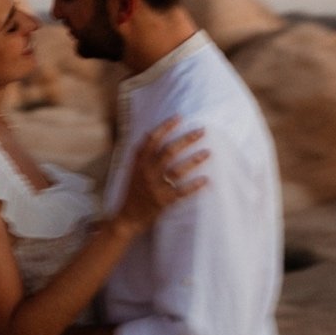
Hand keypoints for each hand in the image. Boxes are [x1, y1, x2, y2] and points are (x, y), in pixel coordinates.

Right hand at [114, 117, 208, 232]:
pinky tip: (206, 180)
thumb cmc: (133, 191)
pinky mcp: (163, 201)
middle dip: (187, 140)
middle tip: (202, 131)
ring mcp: (155, 187)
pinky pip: (181, 192)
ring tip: (208, 153)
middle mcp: (146, 172)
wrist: (127, 217)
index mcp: (139, 163)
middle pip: (169, 152)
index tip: (179, 117)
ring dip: (194, 160)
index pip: (152, 140)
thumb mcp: (133, 170)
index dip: (165, 127)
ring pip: (177, 170)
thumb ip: (141, 154)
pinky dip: (194, 186)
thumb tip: (149, 132)